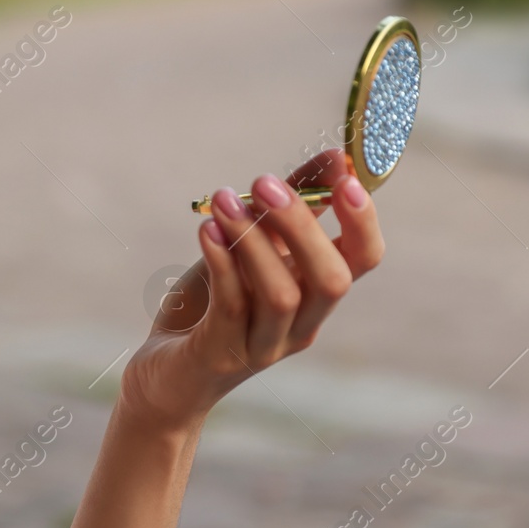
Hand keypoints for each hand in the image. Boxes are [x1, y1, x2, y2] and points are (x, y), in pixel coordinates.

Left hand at [118, 149, 384, 433]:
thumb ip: (290, 204)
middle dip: (302, 225)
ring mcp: (264, 345)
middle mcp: (301, 324)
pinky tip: (205, 230)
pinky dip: (222, 263)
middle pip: (331, 280)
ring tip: (222, 200)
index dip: (363, 220)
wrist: (165, 371)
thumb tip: (336, 156)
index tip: (344, 176)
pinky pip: (232, 307)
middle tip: (262, 182)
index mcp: (315, 294)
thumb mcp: (250, 245)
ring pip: (281, 295)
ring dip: (252, 240)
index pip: (364, 259)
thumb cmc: (212, 301)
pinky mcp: (221, 355)